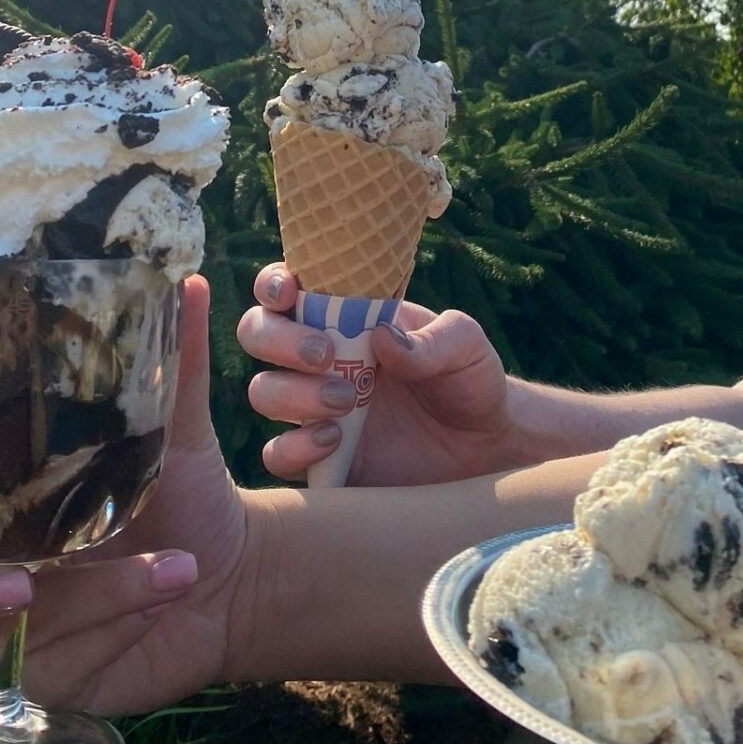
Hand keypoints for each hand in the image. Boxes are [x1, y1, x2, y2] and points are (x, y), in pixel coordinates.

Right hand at [0, 276, 263, 714]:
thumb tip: (191, 281)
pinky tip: (176, 577)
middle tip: (22, 577)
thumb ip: (176, 366)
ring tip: (150, 566)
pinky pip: (60, 649)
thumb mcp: (182, 431)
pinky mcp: (40, 667)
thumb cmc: (186, 497)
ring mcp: (3, 614)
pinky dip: (121, 608)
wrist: (233, 583)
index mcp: (2, 484)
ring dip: (84, 592)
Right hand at [237, 264, 517, 484]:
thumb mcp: (466, 347)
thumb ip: (431, 340)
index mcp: (344, 315)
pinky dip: (295, 447)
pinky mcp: (319, 458)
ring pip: (262, 391)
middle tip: (326, 354)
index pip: (286, 289)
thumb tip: (382, 337)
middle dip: (278, 340)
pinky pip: (277, 454)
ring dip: (292, 393)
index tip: (289, 292)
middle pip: (257, 334)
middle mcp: (317, 357)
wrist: (485, 451)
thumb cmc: (470, 381)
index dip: (273, 284)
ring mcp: (313, 408)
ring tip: (345, 402)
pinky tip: (334, 441)